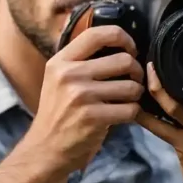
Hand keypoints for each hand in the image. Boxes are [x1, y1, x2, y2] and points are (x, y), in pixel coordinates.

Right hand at [29, 25, 144, 171]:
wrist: (45, 149)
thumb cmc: (57, 114)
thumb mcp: (57, 80)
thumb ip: (79, 62)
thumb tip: (115, 46)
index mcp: (61, 61)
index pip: (97, 34)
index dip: (122, 37)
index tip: (130, 48)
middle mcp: (69, 75)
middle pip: (123, 60)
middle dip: (136, 71)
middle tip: (134, 80)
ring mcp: (81, 96)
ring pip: (131, 87)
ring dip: (136, 94)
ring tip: (129, 100)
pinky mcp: (93, 117)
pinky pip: (130, 109)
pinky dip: (133, 113)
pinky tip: (124, 115)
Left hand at [136, 63, 182, 182]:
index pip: (178, 107)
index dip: (163, 88)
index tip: (156, 69)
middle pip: (164, 111)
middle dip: (152, 89)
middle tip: (146, 68)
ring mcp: (178, 145)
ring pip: (157, 123)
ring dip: (146, 106)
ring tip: (139, 85)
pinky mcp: (175, 151)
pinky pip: (163, 130)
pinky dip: (156, 117)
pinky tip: (155, 103)